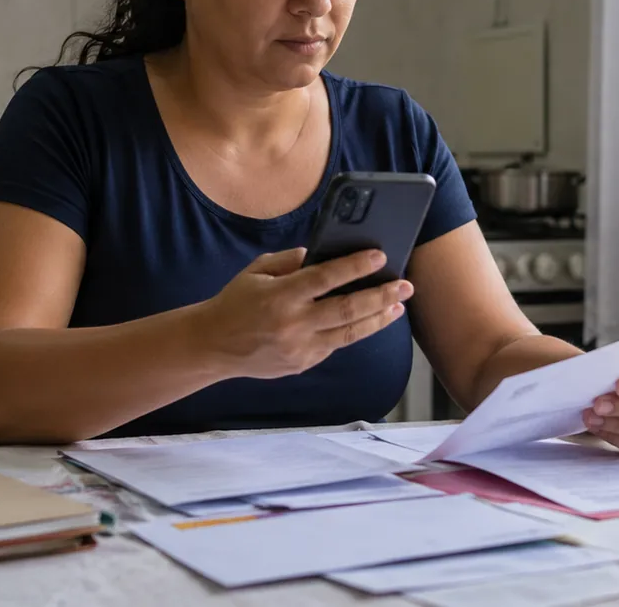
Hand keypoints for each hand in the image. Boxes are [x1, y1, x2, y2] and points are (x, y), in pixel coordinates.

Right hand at [195, 247, 410, 379]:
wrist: (213, 346)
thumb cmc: (236, 302)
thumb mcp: (257, 271)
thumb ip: (291, 262)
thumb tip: (323, 255)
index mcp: (280, 296)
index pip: (326, 278)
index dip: (355, 266)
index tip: (380, 257)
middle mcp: (293, 324)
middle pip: (347, 309)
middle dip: (381, 296)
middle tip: (405, 285)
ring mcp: (299, 348)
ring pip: (349, 333)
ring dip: (378, 318)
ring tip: (398, 305)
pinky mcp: (302, 363)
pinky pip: (335, 345)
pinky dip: (355, 332)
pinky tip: (372, 320)